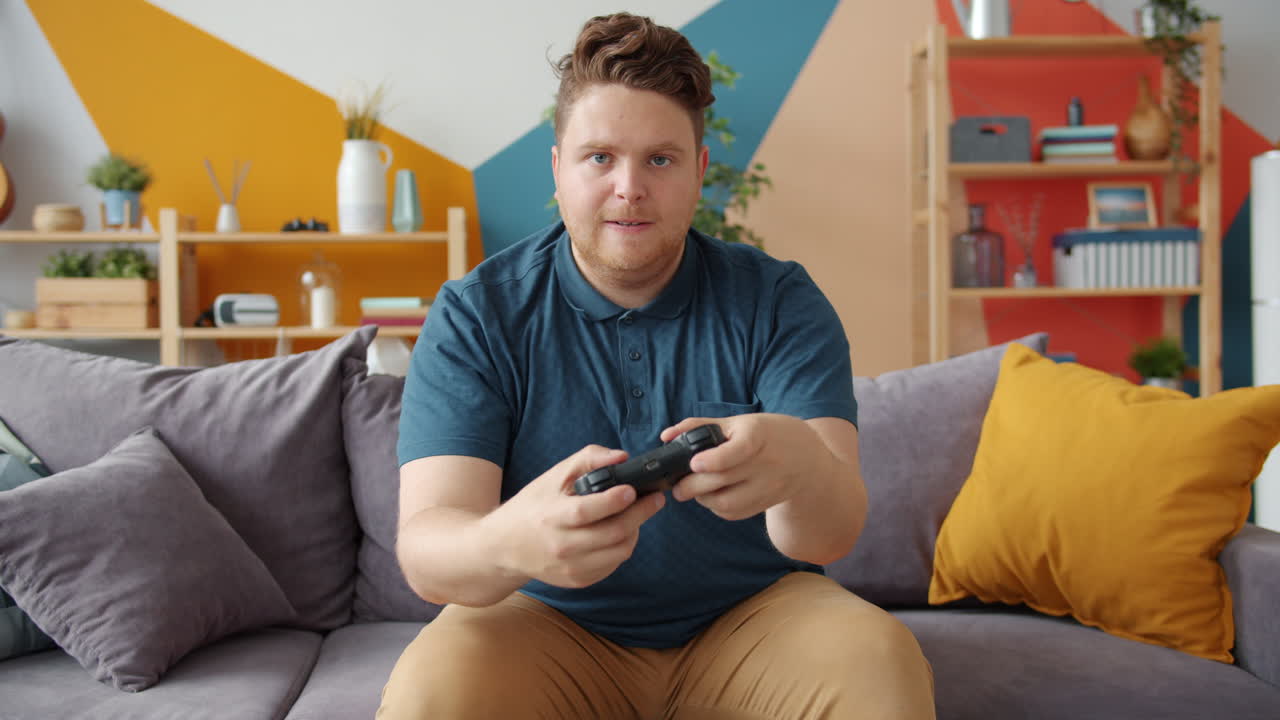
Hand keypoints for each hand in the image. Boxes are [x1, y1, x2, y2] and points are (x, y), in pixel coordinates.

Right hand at [486, 444, 664, 588]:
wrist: (504, 546)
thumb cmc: (532, 506)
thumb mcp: (553, 476)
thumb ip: (589, 459)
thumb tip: (622, 457)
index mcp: (551, 518)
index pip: (587, 512)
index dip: (613, 501)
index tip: (633, 489)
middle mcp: (561, 547)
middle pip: (612, 534)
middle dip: (640, 514)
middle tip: (655, 499)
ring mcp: (570, 567)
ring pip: (619, 552)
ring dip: (636, 530)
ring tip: (638, 513)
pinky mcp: (578, 580)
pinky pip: (613, 564)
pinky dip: (623, 546)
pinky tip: (621, 531)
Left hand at [661, 414, 826, 520]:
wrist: (808, 459)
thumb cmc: (766, 434)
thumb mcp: (739, 422)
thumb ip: (701, 426)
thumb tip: (666, 436)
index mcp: (758, 435)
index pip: (738, 450)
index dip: (714, 459)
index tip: (695, 463)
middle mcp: (766, 463)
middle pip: (724, 480)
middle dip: (692, 485)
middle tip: (677, 485)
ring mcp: (768, 487)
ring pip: (728, 502)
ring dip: (703, 499)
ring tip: (693, 490)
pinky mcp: (765, 504)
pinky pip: (734, 513)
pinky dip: (716, 507)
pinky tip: (711, 496)